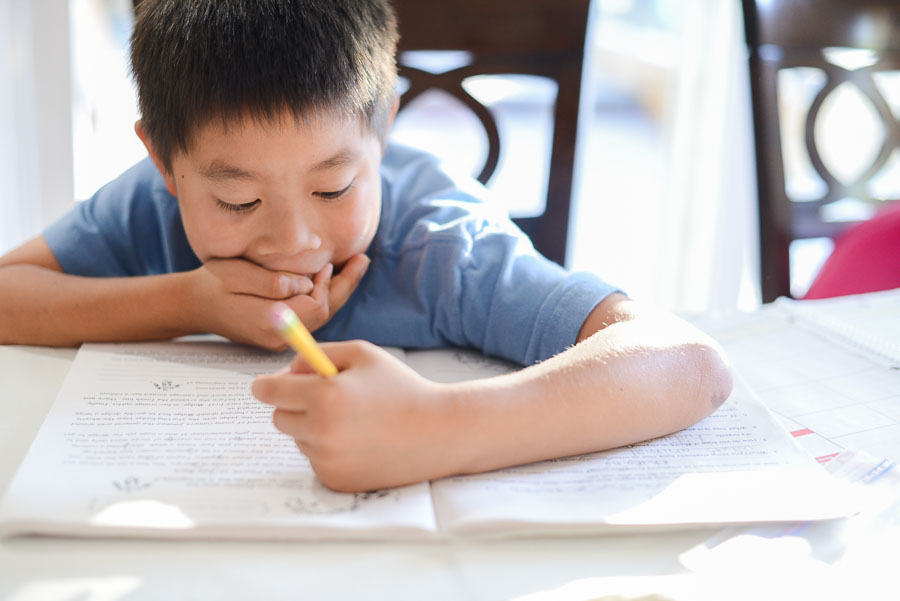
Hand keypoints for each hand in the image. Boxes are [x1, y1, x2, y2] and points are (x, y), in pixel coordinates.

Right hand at [189, 254, 368, 348]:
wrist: (193, 306)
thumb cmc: (213, 285)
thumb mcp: (237, 274)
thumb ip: (273, 280)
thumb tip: (307, 283)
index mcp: (269, 322)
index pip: (314, 306)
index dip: (325, 284)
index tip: (326, 264)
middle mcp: (279, 337)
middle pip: (324, 314)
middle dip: (344, 286)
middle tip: (362, 260)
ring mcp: (281, 340)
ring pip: (320, 317)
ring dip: (338, 291)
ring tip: (356, 266)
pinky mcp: (281, 335)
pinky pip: (310, 317)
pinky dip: (324, 297)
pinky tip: (333, 280)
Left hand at [252, 340, 455, 491]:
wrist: (437, 432)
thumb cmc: (400, 387)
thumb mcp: (362, 354)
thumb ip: (318, 355)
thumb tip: (285, 370)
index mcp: (325, 395)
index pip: (269, 391)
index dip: (265, 385)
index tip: (264, 385)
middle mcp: (321, 430)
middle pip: (278, 417)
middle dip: (292, 405)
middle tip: (319, 398)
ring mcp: (327, 460)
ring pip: (299, 438)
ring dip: (313, 427)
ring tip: (352, 420)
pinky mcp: (335, 480)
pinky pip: (316, 459)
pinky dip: (329, 449)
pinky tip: (360, 441)